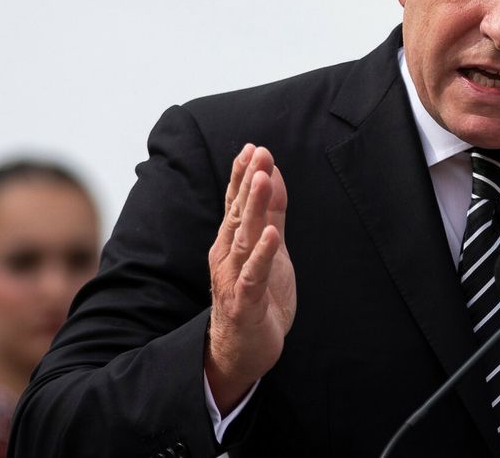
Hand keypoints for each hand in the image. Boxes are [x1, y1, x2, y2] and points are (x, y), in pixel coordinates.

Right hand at [205, 144, 294, 413]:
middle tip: (258, 153)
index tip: (253, 147)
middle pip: (238, 213)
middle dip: (248, 182)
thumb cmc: (256, 296)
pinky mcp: (244, 302)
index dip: (243, 175)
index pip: (235, 202)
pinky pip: (252, 275)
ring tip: (262, 180)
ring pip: (243, 237)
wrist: (242, 350)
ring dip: (253, 208)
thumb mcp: (268, 249)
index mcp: (231, 242)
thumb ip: (270, 213)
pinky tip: (272, 235)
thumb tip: (273, 174)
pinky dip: (262, 254)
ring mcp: (233, 278)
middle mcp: (226, 256)